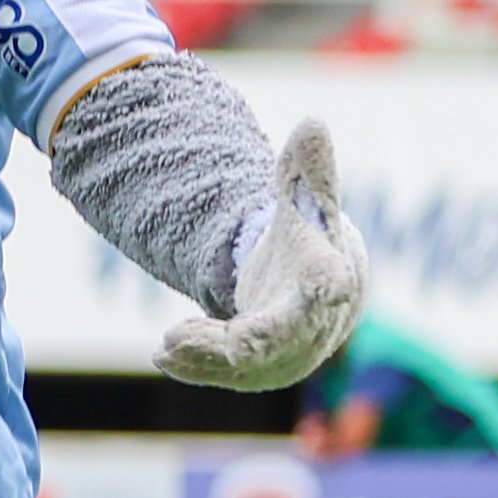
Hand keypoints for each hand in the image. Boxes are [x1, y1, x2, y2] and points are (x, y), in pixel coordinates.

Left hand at [160, 118, 368, 393]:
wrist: (317, 289)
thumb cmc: (310, 242)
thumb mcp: (306, 205)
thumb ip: (307, 172)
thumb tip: (313, 122)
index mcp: (330, 279)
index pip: (328, 287)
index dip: (324, 288)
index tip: (322, 286)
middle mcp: (316, 324)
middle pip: (278, 340)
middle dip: (236, 346)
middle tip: (185, 340)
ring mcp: (291, 353)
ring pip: (249, 365)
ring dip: (207, 359)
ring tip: (167, 347)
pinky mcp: (265, 370)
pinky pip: (233, 374)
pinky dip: (200, 367)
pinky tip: (167, 355)